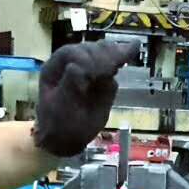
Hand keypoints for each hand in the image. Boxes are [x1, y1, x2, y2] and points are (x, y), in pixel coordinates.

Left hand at [33, 40, 141, 156]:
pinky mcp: (102, 77)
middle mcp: (71, 63)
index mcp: (55, 68)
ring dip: (114, 52)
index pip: (69, 54)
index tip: (97, 72)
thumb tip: (77, 66)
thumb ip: (69, 85)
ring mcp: (88, 68)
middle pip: (88, 50)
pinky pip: (111, 63)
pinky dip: (121, 56)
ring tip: (128, 51)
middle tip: (118, 62)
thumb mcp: (60, 107)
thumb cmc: (59, 124)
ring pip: (101, 53)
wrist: (68, 140)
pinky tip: (132, 48)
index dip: (84, 59)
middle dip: (102, 55)